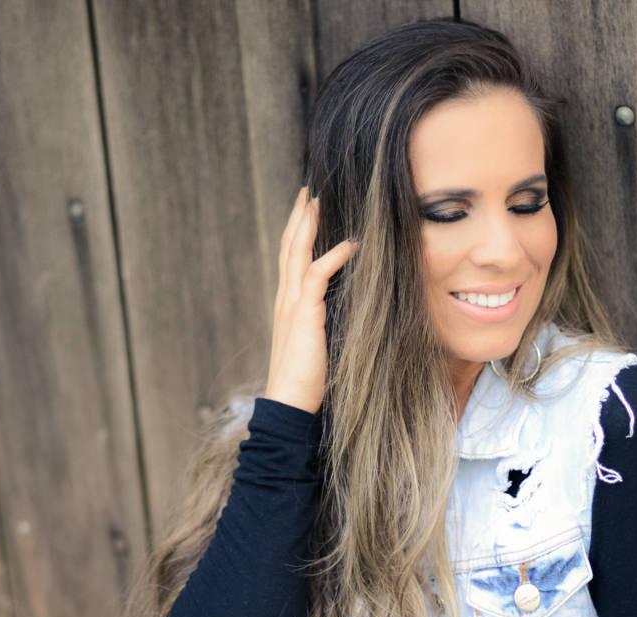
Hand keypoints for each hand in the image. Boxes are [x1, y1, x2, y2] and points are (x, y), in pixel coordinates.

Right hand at [264, 187, 357, 414]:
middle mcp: (285, 299)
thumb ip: (327, 321)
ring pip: (297, 252)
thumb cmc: (308, 381)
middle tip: (307, 191)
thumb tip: (350, 309)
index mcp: (288, 304)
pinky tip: (350, 243)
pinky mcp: (304, 314)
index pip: (291, 259)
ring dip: (308, 224)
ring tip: (317, 201)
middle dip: (299, 217)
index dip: (298, 232)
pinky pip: (316, 274)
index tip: (308, 210)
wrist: (291, 405)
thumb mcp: (320, 342)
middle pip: (289, 246)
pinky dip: (333, 255)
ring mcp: (291, 305)